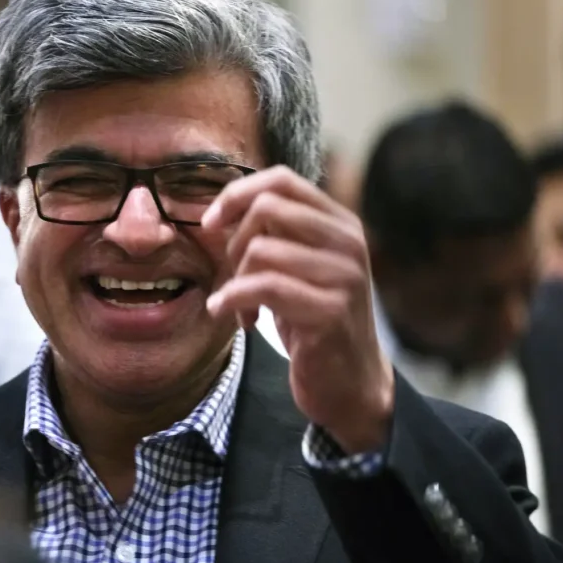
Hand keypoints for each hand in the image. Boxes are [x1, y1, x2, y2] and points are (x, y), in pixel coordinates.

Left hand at [202, 165, 393, 453]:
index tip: (212, 223)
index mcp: (340, 223)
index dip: (237, 194)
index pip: (281, 179)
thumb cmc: (314, 321)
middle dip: (234, 242)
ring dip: (235, 281)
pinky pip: (264, 287)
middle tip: (233, 276)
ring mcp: (344, 275)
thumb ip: (275, 234)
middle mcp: (348, 242)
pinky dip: (235, 300)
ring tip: (240, 307)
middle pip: (266, 208)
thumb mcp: (298, 267)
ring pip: (260, 249)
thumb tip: (222, 210)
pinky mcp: (331, 310)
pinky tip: (234, 317)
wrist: (350, 383)